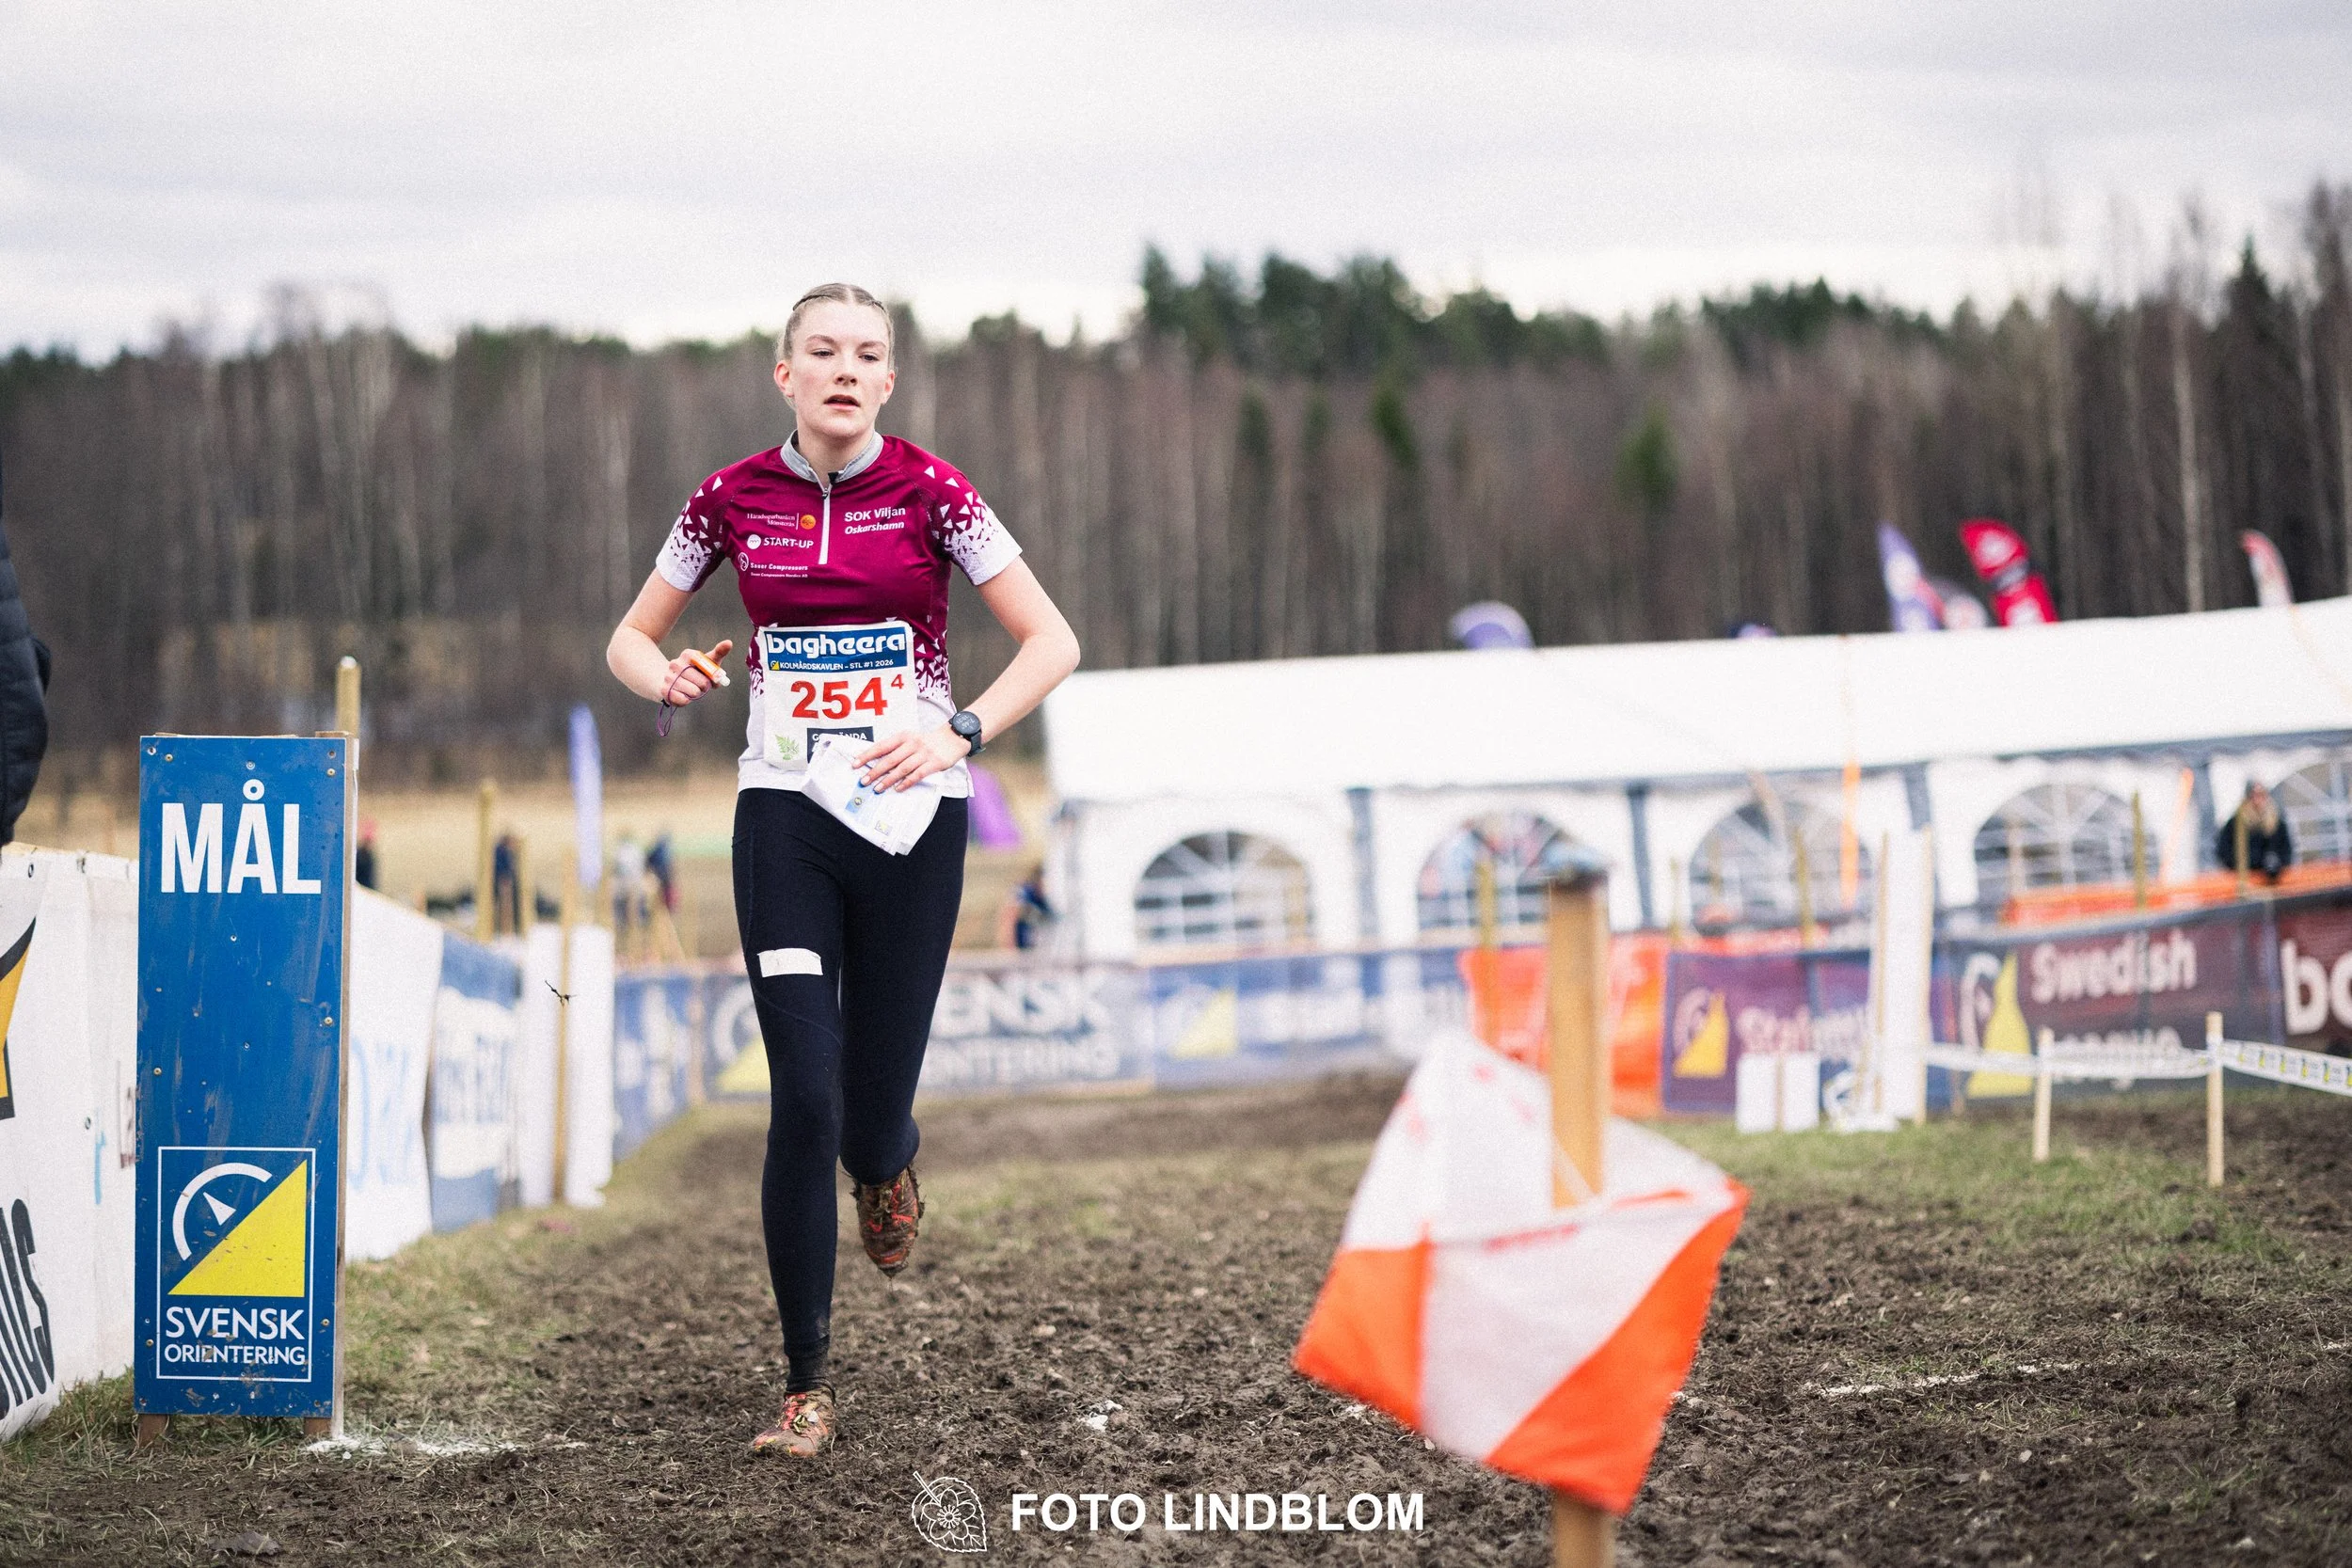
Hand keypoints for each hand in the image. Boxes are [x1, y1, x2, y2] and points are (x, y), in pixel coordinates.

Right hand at [661, 638, 732, 705]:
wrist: (669, 680)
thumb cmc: (694, 671)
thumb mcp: (707, 661)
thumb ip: (719, 653)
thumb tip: (729, 642)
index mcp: (688, 654)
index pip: (708, 667)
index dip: (714, 676)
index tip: (713, 677)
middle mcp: (676, 664)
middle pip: (703, 682)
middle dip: (705, 686)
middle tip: (700, 684)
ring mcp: (669, 677)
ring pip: (695, 692)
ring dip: (696, 693)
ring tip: (690, 688)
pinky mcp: (665, 690)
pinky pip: (685, 700)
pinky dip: (687, 700)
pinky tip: (682, 693)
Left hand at [855, 725, 970, 791]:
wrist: (953, 738)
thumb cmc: (927, 742)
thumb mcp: (910, 739)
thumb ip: (896, 748)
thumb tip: (875, 762)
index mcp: (903, 736)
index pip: (881, 746)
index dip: (867, 755)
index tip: (855, 764)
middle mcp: (912, 743)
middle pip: (890, 759)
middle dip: (875, 771)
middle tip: (864, 781)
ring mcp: (924, 753)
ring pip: (902, 768)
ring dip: (888, 779)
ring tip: (877, 788)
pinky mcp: (934, 763)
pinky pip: (918, 774)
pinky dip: (907, 782)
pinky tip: (898, 789)